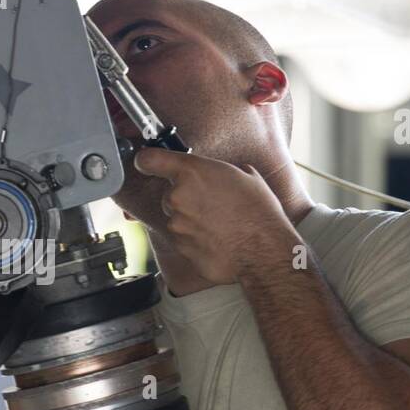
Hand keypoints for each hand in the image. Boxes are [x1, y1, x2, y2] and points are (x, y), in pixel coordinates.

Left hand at [132, 149, 296, 282]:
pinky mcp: (180, 247)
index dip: (147, 160)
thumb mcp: (243, 176)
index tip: (147, 162)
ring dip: (191, 220)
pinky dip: (195, 239)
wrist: (263, 250)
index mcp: (191, 173)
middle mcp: (178, 197)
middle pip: (169, 194)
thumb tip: (212, 175)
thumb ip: (216, 172)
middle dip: (186, 198)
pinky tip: (217, 238)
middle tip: (212, 203)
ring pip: (176, 218)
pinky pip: (183, 239)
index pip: (150, 159)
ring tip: (218, 223)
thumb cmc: (258, 213)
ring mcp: (177, 224)